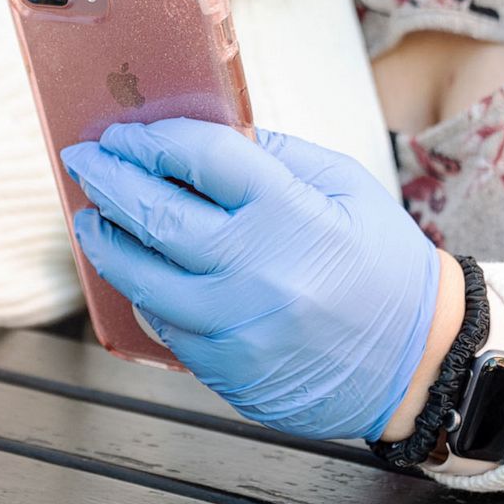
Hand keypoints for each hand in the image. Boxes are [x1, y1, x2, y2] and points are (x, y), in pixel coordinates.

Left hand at [61, 119, 444, 441]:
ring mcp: (235, 327)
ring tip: (90, 218)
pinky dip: (142, 292)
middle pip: (154, 215)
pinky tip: (136, 269)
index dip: (151, 141)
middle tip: (83, 161)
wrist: (419, 365)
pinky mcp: (225, 370)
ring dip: (106, 241)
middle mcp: (256, 272)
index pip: (198, 158)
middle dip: (109, 181)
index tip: (124, 134)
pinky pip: (163, 324)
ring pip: (142, 278)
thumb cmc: (384, 268)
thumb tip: (197, 135)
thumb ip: (273, 157)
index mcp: (291, 214)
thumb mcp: (346, 188)